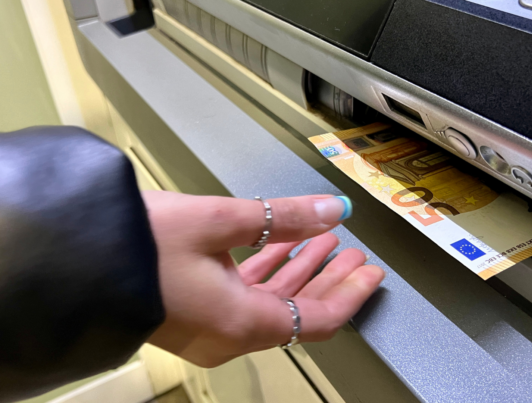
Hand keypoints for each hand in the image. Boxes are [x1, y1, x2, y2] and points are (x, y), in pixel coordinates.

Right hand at [143, 191, 384, 367]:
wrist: (77, 259)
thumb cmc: (142, 243)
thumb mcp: (221, 220)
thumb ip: (284, 216)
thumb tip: (332, 209)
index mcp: (242, 321)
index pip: (317, 320)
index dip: (349, 294)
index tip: (371, 271)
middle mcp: (230, 333)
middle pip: (297, 311)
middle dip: (329, 279)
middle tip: (354, 253)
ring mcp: (210, 327)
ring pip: (271, 302)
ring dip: (299, 271)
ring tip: (325, 242)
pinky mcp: (194, 313)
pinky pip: (244, 296)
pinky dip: (267, 271)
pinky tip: (281, 246)